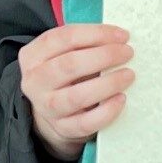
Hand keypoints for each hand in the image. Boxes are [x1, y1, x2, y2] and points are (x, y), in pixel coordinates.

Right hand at [18, 24, 134, 160]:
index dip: (97, 34)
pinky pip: (86, 123)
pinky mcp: (62, 128)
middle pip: (69, 65)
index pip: (64, 38)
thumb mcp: (65, 53)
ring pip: (77, 96)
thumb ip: (85, 43)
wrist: (53, 111)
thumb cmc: (66, 74)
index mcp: (33, 55)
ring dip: (108, 83)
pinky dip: (106, 111)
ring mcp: (47, 107)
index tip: (123, 35)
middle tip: (127, 53)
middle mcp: (35, 81)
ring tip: (128, 75)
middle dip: (104, 56)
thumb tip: (120, 38)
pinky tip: (121, 99)